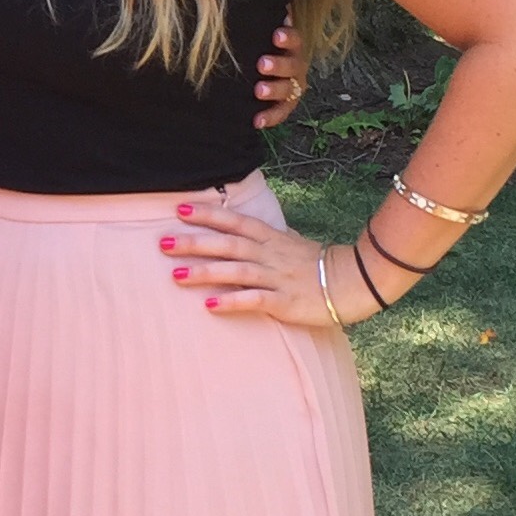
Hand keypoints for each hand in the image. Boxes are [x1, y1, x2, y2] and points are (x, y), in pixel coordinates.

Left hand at [159, 199, 371, 328]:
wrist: (353, 282)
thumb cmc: (317, 262)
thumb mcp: (289, 241)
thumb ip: (264, 236)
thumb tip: (240, 227)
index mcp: (270, 237)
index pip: (234, 222)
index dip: (207, 215)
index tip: (179, 209)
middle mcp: (269, 254)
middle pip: (227, 245)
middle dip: (194, 242)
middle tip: (162, 242)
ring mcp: (276, 277)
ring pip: (235, 271)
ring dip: (205, 272)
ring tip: (175, 274)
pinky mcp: (284, 301)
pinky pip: (254, 300)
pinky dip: (231, 301)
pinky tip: (209, 305)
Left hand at [251, 17, 308, 130]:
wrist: (257, 72)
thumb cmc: (258, 44)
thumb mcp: (257, 31)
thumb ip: (255, 17)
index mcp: (290, 45)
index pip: (294, 39)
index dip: (287, 37)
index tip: (275, 34)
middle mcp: (295, 64)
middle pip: (293, 64)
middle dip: (278, 64)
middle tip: (261, 64)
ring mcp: (293, 85)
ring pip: (290, 89)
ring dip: (274, 89)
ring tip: (258, 90)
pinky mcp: (286, 104)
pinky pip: (282, 112)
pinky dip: (270, 117)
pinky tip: (256, 121)